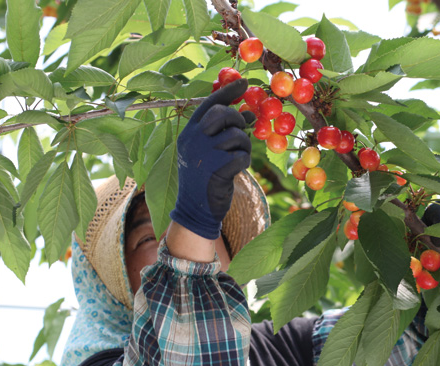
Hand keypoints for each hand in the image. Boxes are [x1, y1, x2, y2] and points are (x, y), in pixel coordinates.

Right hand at [169, 79, 255, 239]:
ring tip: (237, 157)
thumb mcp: (209, 152)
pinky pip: (241, 155)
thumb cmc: (205, 178)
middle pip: (223, 114)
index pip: (208, 105)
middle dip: (238, 120)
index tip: (245, 83)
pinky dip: (244, 162)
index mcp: (188, 133)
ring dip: (244, 146)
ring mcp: (204, 153)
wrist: (195, 209)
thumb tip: (250, 113)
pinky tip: (235, 170)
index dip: (228, 92)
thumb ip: (224, 132)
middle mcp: (193, 140)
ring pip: (236, 135)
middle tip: (243, 130)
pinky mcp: (216, 169)